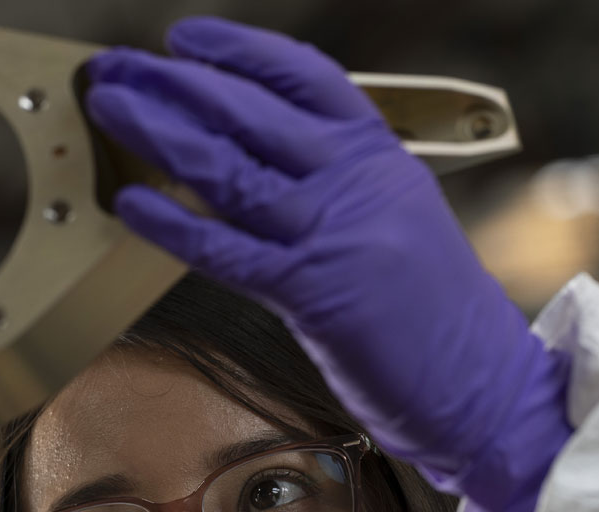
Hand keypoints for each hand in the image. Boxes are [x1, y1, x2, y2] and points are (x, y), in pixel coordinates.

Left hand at [84, 18, 572, 511]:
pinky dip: (174, 224)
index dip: (238, 51)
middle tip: (117, 67)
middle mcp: (358, 183)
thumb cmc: (437, 314)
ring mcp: (336, 234)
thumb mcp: (399, 218)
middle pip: (251, 111)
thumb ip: (338, 183)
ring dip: (161, 132)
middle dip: (174, 83)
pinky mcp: (314, 293)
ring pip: (231, 168)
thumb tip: (256, 159)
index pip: (303, 76)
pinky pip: (227, 250)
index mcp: (381, 156)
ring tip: (112, 107)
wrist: (486, 384)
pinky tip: (134, 203)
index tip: (186, 39)